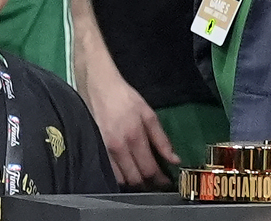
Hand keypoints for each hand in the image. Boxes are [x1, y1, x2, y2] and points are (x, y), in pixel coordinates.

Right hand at [81, 61, 178, 187]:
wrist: (98, 86)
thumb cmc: (125, 98)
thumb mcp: (148, 114)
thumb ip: (161, 139)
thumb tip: (175, 159)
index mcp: (134, 136)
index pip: (149, 169)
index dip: (160, 180)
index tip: (167, 182)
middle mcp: (118, 147)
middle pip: (135, 179)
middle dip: (148, 184)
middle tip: (156, 182)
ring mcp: (104, 150)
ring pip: (121, 179)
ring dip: (133, 182)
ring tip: (142, 178)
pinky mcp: (95, 149)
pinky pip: (109, 172)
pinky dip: (120, 176)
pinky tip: (127, 171)